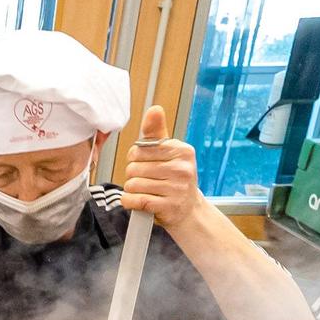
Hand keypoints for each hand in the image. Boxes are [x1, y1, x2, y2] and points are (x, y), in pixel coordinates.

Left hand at [118, 105, 200, 230]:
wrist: (189, 210)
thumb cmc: (175, 179)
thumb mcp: (169, 153)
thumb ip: (156, 132)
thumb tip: (154, 109)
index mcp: (182, 150)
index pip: (139, 149)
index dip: (135, 158)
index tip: (145, 164)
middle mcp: (182, 168)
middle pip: (134, 167)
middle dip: (134, 175)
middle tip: (147, 180)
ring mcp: (176, 188)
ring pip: (133, 184)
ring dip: (133, 190)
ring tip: (146, 191)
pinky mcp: (168, 206)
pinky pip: (135, 200)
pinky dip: (130, 202)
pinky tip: (138, 201)